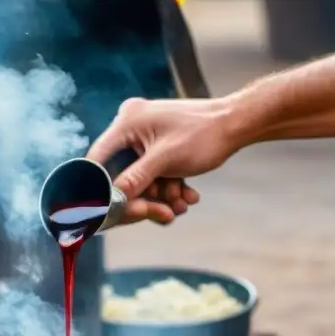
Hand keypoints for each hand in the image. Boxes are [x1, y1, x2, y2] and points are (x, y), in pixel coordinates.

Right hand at [86, 97, 237, 224]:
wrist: (236, 125)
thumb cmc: (204, 135)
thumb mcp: (166, 159)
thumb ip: (136, 178)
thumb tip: (111, 199)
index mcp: (128, 122)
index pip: (98, 158)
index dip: (99, 186)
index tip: (103, 209)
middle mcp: (132, 127)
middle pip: (122, 173)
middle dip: (144, 196)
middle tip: (164, 213)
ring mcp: (146, 137)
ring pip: (142, 178)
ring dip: (161, 196)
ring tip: (183, 203)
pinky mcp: (159, 147)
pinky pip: (155, 174)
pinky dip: (169, 187)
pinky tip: (188, 196)